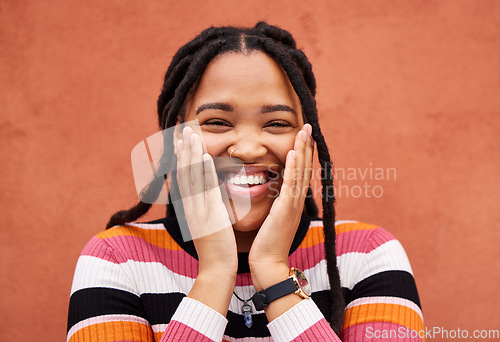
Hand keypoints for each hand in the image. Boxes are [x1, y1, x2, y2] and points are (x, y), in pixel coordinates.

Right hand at [176, 126, 237, 314]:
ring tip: (192, 135)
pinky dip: (205, 172)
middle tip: (184, 129)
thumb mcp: (208, 223)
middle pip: (184, 172)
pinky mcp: (209, 214)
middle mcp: (190, 206)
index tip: (181, 141)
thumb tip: (211, 192)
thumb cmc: (216, 248)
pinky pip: (206, 189)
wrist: (217, 268)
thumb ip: (208, 206)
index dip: (181, 158)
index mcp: (190, 208)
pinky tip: (207, 157)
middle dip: (184, 150)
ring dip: (192, 154)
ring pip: (192, 177)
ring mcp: (198, 209)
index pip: (183, 177)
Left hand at [248, 124, 313, 289]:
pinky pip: (291, 185)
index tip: (303, 136)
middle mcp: (295, 201)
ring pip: (301, 172)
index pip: (299, 172)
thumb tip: (272, 192)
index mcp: (291, 202)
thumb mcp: (272, 219)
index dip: (302, 153)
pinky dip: (294, 168)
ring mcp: (292, 205)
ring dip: (303, 150)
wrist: (267, 264)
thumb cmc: (267, 244)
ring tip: (304, 131)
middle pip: (304, 168)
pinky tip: (294, 152)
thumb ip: (275, 204)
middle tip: (308, 126)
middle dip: (306, 146)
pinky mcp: (286, 210)